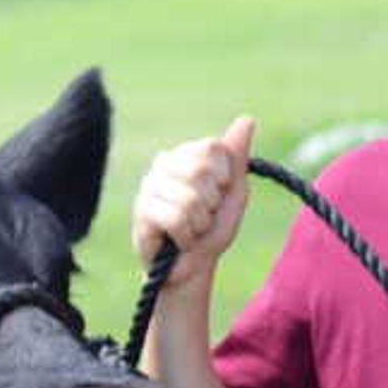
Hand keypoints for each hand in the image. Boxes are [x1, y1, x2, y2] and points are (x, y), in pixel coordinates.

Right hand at [132, 115, 257, 289]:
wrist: (192, 268)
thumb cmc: (212, 230)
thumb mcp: (233, 193)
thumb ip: (237, 157)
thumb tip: (247, 119)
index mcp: (185, 155)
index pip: (211, 147)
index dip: (224, 176)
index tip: (218, 194)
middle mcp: (162, 165)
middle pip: (200, 170)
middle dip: (212, 203)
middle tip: (203, 216)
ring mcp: (148, 187)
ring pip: (189, 198)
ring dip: (200, 223)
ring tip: (191, 230)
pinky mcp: (140, 212)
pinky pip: (175, 218)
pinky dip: (186, 235)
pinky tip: (179, 240)